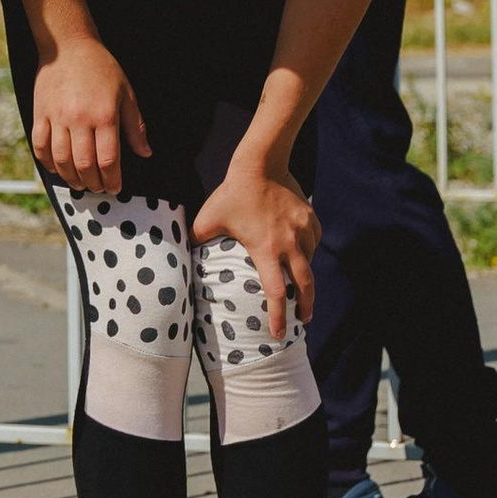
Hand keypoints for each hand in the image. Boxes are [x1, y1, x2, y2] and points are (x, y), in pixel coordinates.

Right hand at [29, 36, 149, 196]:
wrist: (68, 46)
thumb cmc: (101, 68)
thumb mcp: (126, 93)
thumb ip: (135, 126)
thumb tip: (145, 152)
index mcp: (104, 115)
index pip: (108, 159)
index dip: (112, 179)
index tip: (115, 187)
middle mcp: (79, 119)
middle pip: (84, 165)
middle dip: (93, 183)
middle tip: (99, 188)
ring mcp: (57, 117)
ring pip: (61, 160)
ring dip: (71, 178)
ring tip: (80, 183)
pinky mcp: (40, 114)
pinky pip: (40, 146)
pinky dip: (47, 163)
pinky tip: (57, 168)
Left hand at [193, 154, 317, 339]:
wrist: (261, 164)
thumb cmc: (232, 193)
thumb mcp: (208, 219)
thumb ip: (196, 240)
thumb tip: (183, 257)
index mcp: (266, 250)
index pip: (275, 293)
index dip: (278, 317)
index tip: (278, 333)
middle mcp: (289, 244)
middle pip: (305, 286)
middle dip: (306, 307)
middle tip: (303, 320)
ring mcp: (303, 231)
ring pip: (310, 261)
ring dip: (305, 275)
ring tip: (300, 285)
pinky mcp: (311, 219)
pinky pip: (314, 242)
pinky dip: (308, 250)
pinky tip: (302, 252)